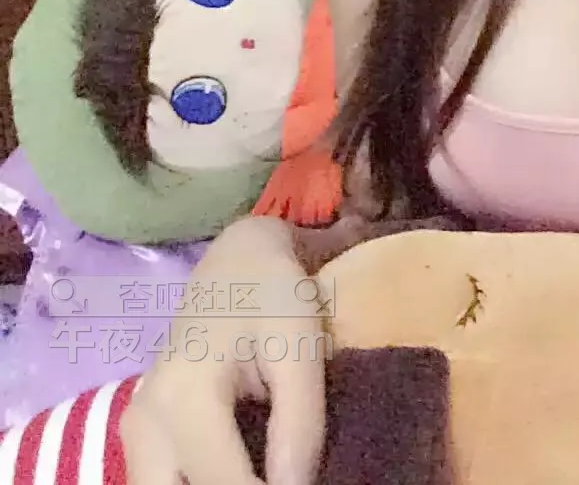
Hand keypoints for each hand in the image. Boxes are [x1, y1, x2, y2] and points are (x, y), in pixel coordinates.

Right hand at [120, 215, 331, 484]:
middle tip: (272, 481)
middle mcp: (146, 422)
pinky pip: (156, 481)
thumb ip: (299, 422)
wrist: (238, 257)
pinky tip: (238, 471)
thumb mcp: (301, 347)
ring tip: (257, 472)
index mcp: (185, 398)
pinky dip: (190, 484)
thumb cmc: (273, 294)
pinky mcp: (140, 432)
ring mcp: (135, 429)